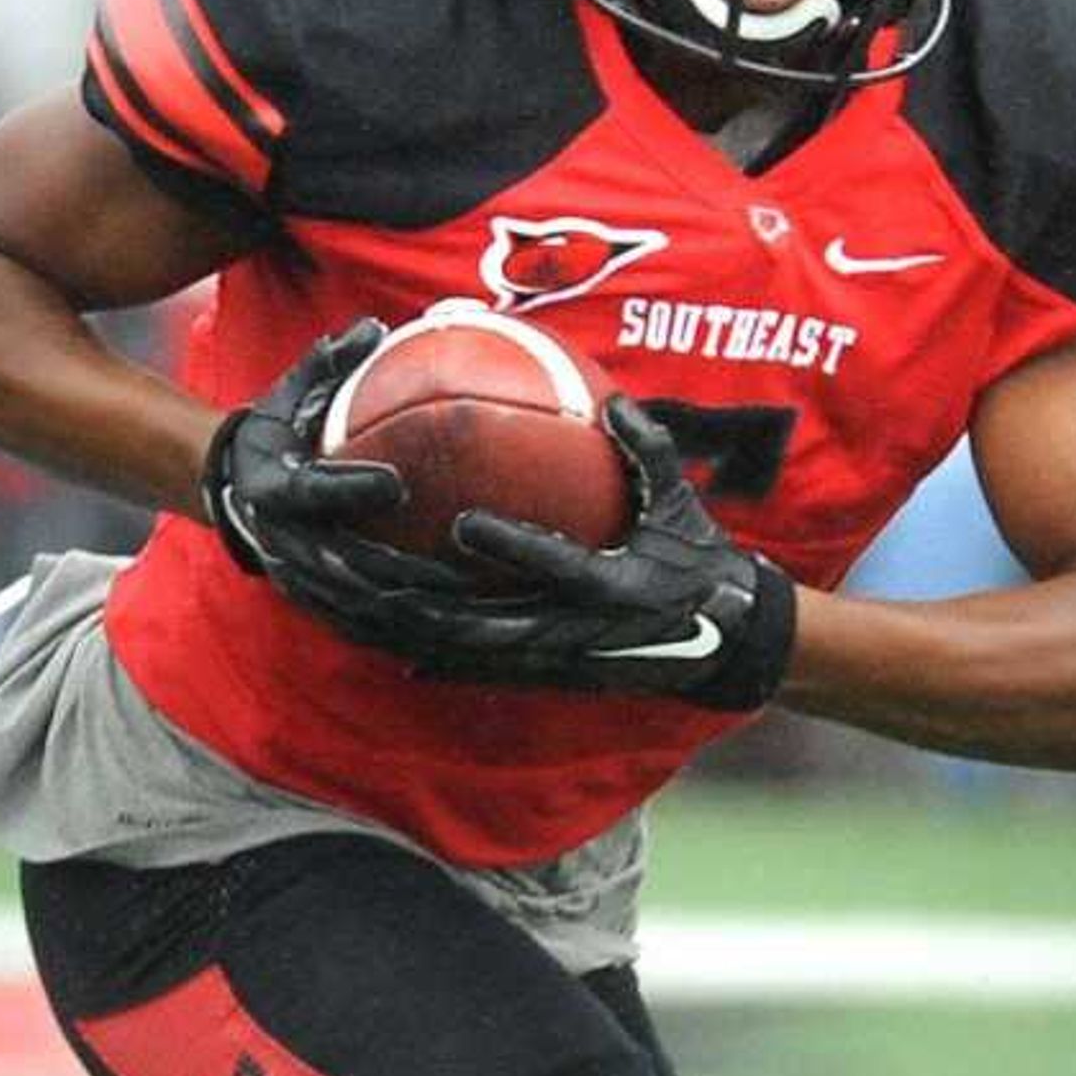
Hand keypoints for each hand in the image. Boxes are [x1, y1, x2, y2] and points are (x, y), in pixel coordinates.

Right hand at [201, 321, 470, 657]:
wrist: (231, 491)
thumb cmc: (276, 434)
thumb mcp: (289, 394)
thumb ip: (328, 363)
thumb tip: (373, 326)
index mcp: (276, 490)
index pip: (314, 492)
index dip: (350, 489)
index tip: (396, 484)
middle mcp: (285, 542)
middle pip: (346, 568)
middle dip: (404, 577)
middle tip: (464, 575)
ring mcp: (300, 579)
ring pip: (360, 610)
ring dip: (413, 619)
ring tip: (468, 620)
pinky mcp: (317, 602)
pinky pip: (364, 628)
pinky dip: (404, 636)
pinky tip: (452, 639)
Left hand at [389, 397, 795, 710]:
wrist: (718, 642)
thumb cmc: (695, 558)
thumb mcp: (679, 503)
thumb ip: (648, 451)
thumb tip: (614, 400)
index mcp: (613, 585)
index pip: (557, 565)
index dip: (512, 548)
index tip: (463, 522)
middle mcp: (573, 630)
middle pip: (483, 624)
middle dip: (422, 603)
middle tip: (366, 573)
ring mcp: (552, 658)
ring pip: (466, 651)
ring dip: (408, 632)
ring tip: (357, 610)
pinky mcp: (541, 675)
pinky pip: (473, 671)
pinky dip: (430, 660)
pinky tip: (377, 646)